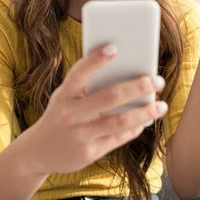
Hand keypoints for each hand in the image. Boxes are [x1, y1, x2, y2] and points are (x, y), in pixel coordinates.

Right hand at [19, 44, 167, 174]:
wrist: (37, 152)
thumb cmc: (59, 115)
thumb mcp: (64, 98)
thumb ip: (86, 87)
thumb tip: (125, 74)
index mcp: (63, 95)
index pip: (79, 72)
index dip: (96, 59)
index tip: (114, 47)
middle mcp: (71, 114)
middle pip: (110, 97)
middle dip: (138, 87)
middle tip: (157, 80)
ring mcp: (80, 135)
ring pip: (120, 121)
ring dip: (145, 112)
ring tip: (161, 106)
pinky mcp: (89, 153)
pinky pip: (118, 139)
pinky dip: (134, 128)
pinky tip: (145, 122)